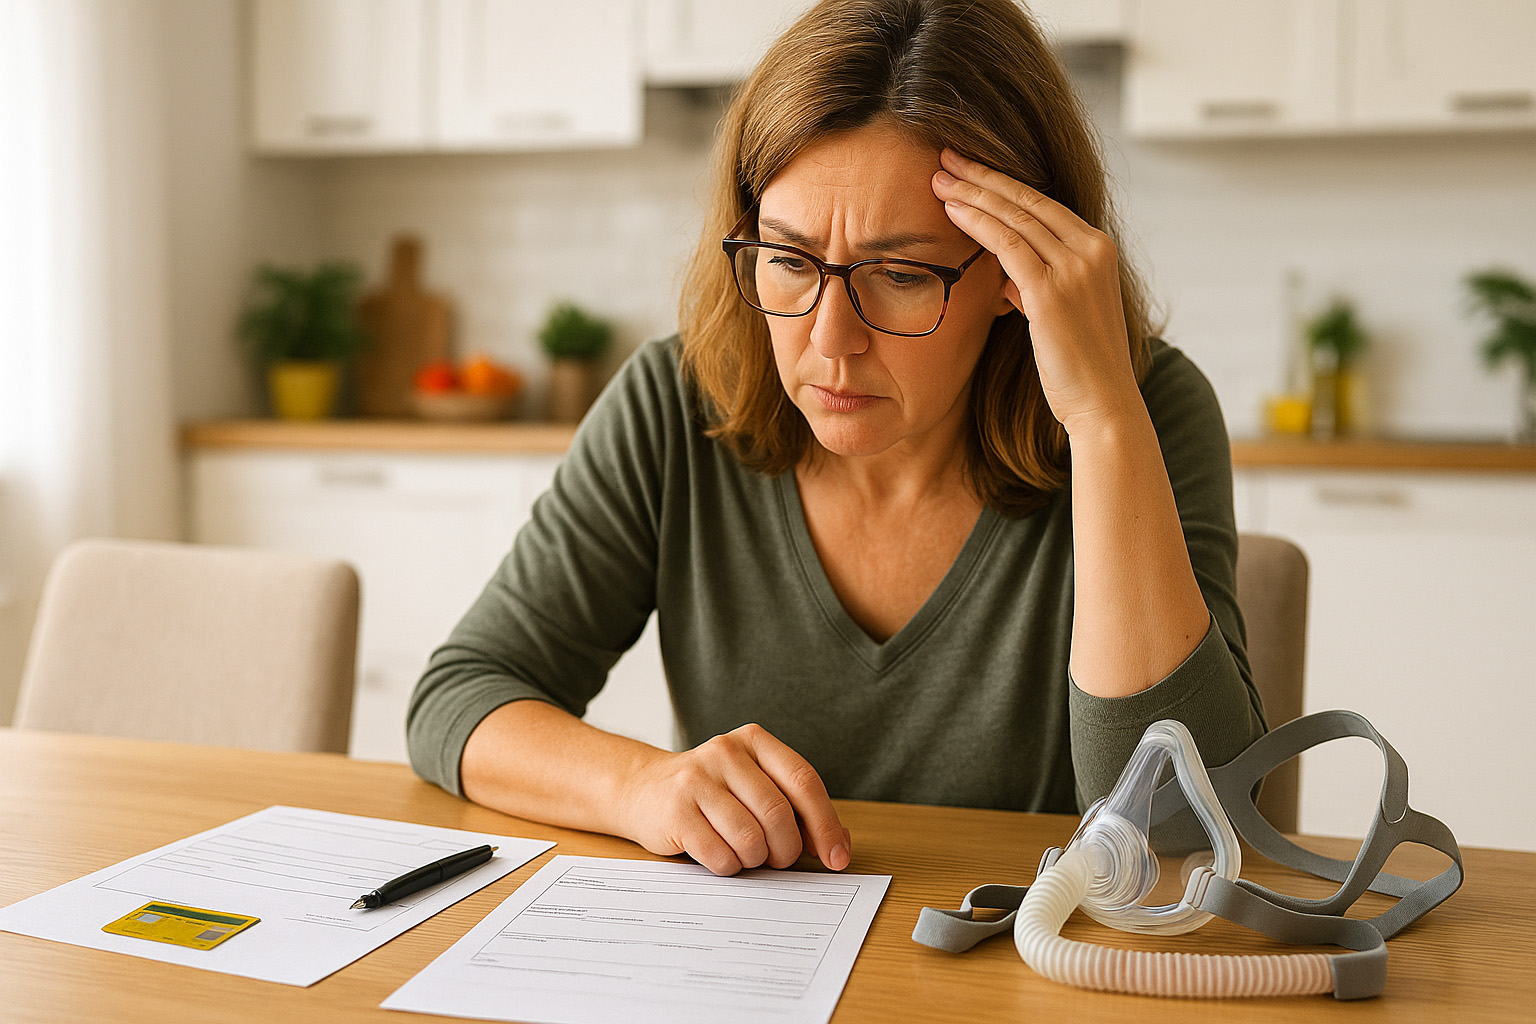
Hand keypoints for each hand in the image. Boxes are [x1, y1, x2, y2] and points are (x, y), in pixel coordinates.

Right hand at [617, 723, 851, 875]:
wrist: (642, 790)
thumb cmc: (712, 794)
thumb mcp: (755, 787)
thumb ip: (798, 809)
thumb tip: (840, 843)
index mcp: (754, 740)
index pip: (804, 782)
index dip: (825, 825)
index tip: (837, 857)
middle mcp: (725, 752)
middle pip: (779, 814)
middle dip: (786, 850)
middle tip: (777, 860)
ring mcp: (696, 779)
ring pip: (751, 839)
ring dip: (755, 860)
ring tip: (745, 854)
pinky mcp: (675, 810)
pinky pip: (721, 855)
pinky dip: (730, 867)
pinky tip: (721, 856)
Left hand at [932, 148, 1140, 435]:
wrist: (1102, 403)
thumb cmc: (1079, 367)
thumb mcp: (1060, 314)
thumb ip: (1036, 287)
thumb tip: (1007, 276)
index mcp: (1098, 249)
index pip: (1042, 204)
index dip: (1002, 183)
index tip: (970, 169)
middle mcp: (1092, 249)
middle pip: (1027, 200)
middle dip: (982, 176)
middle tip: (945, 156)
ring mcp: (1075, 267)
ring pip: (1014, 215)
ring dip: (972, 193)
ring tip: (938, 177)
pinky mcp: (1053, 290)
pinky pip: (1007, 244)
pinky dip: (977, 222)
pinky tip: (951, 210)